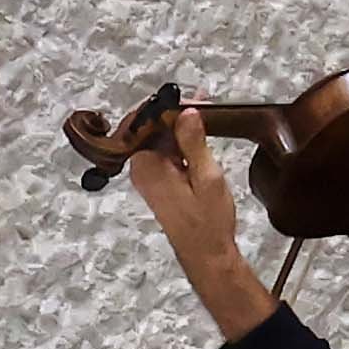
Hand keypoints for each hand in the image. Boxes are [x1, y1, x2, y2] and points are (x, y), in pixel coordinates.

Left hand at [119, 109, 277, 340]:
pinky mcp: (159, 182)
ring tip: (204, 107)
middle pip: (149, 129)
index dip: (162, 106)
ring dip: (178, 124)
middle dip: (172, 112)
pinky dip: (180, 140)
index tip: (185, 94)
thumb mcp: (207, 177)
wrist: (206, 254)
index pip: (141, 123)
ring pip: (159, 140)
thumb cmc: (208, 220)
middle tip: (201, 98)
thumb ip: (194, 142)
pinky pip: (165, 152)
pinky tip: (199, 130)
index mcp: (145, 166)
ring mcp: (148, 176)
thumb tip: (185, 111)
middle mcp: (140, 169)